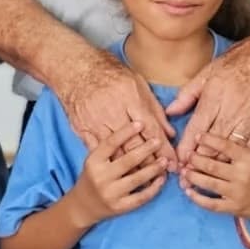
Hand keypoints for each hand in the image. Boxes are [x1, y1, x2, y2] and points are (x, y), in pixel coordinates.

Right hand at [59, 51, 175, 164]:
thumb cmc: (111, 75)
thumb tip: (169, 132)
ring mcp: (96, 124)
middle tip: (163, 174)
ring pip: (117, 152)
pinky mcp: (83, 130)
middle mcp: (112, 114)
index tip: (173, 162)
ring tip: (147, 178)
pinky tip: (122, 172)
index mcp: (129, 99)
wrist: (76, 70)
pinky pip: (99, 152)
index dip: (163, 149)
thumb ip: (155, 110)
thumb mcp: (139, 84)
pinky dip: (112, 163)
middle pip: (134, 145)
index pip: (151, 130)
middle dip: (151, 162)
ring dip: (133, 167)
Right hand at [66, 123, 169, 225]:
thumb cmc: (93, 176)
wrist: (83, 206)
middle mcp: (100, 177)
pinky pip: (141, 197)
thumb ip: (111, 146)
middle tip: (158, 141)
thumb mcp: (95, 159)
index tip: (140, 123)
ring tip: (164, 160)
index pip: (110, 143)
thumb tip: (134, 128)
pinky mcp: (120, 207)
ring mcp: (110, 193)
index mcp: (93, 161)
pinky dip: (154, 188)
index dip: (126, 132)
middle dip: (145, 150)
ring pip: (137, 179)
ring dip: (154, 168)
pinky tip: (161, 179)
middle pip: (127, 161)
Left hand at [170, 24, 249, 166]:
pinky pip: (248, 149)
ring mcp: (249, 121)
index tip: (179, 161)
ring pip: (228, 151)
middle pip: (210, 146)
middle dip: (197, 163)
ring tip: (204, 175)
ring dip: (215, 165)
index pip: (195, 131)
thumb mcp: (208, 71)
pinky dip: (237, 159)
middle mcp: (230, 113)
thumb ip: (187, 94)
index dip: (185, 150)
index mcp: (214, 98)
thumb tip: (171, 111)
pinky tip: (229, 166)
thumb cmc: (242, 62)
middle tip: (187, 174)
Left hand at [180, 134, 249, 224]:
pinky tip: (188, 191)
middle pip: (211, 165)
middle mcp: (242, 175)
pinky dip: (197, 198)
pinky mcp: (233, 208)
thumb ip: (237, 152)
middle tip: (186, 156)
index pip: (225, 146)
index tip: (197, 136)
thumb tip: (211, 144)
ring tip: (184, 171)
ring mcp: (236, 193)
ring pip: (208, 183)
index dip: (208, 140)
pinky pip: (210, 204)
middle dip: (195, 160)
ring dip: (192, 176)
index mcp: (249, 158)